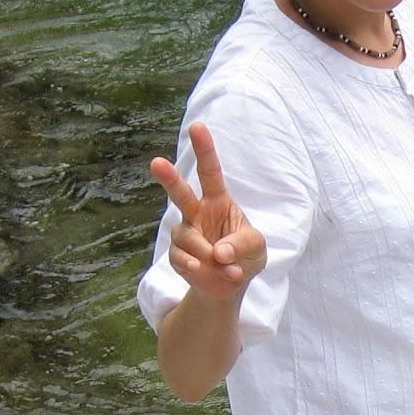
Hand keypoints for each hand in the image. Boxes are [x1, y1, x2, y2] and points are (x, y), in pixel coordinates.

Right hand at [148, 121, 265, 299]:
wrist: (230, 287)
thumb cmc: (245, 257)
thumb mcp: (256, 247)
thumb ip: (242, 244)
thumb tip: (219, 252)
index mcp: (218, 201)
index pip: (209, 171)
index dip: (204, 150)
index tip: (197, 127)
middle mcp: (197, 213)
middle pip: (180, 193)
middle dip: (169, 178)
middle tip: (157, 162)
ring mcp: (185, 234)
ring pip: (187, 237)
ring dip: (208, 254)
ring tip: (228, 268)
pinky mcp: (177, 256)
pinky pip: (181, 258)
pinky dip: (196, 267)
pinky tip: (203, 270)